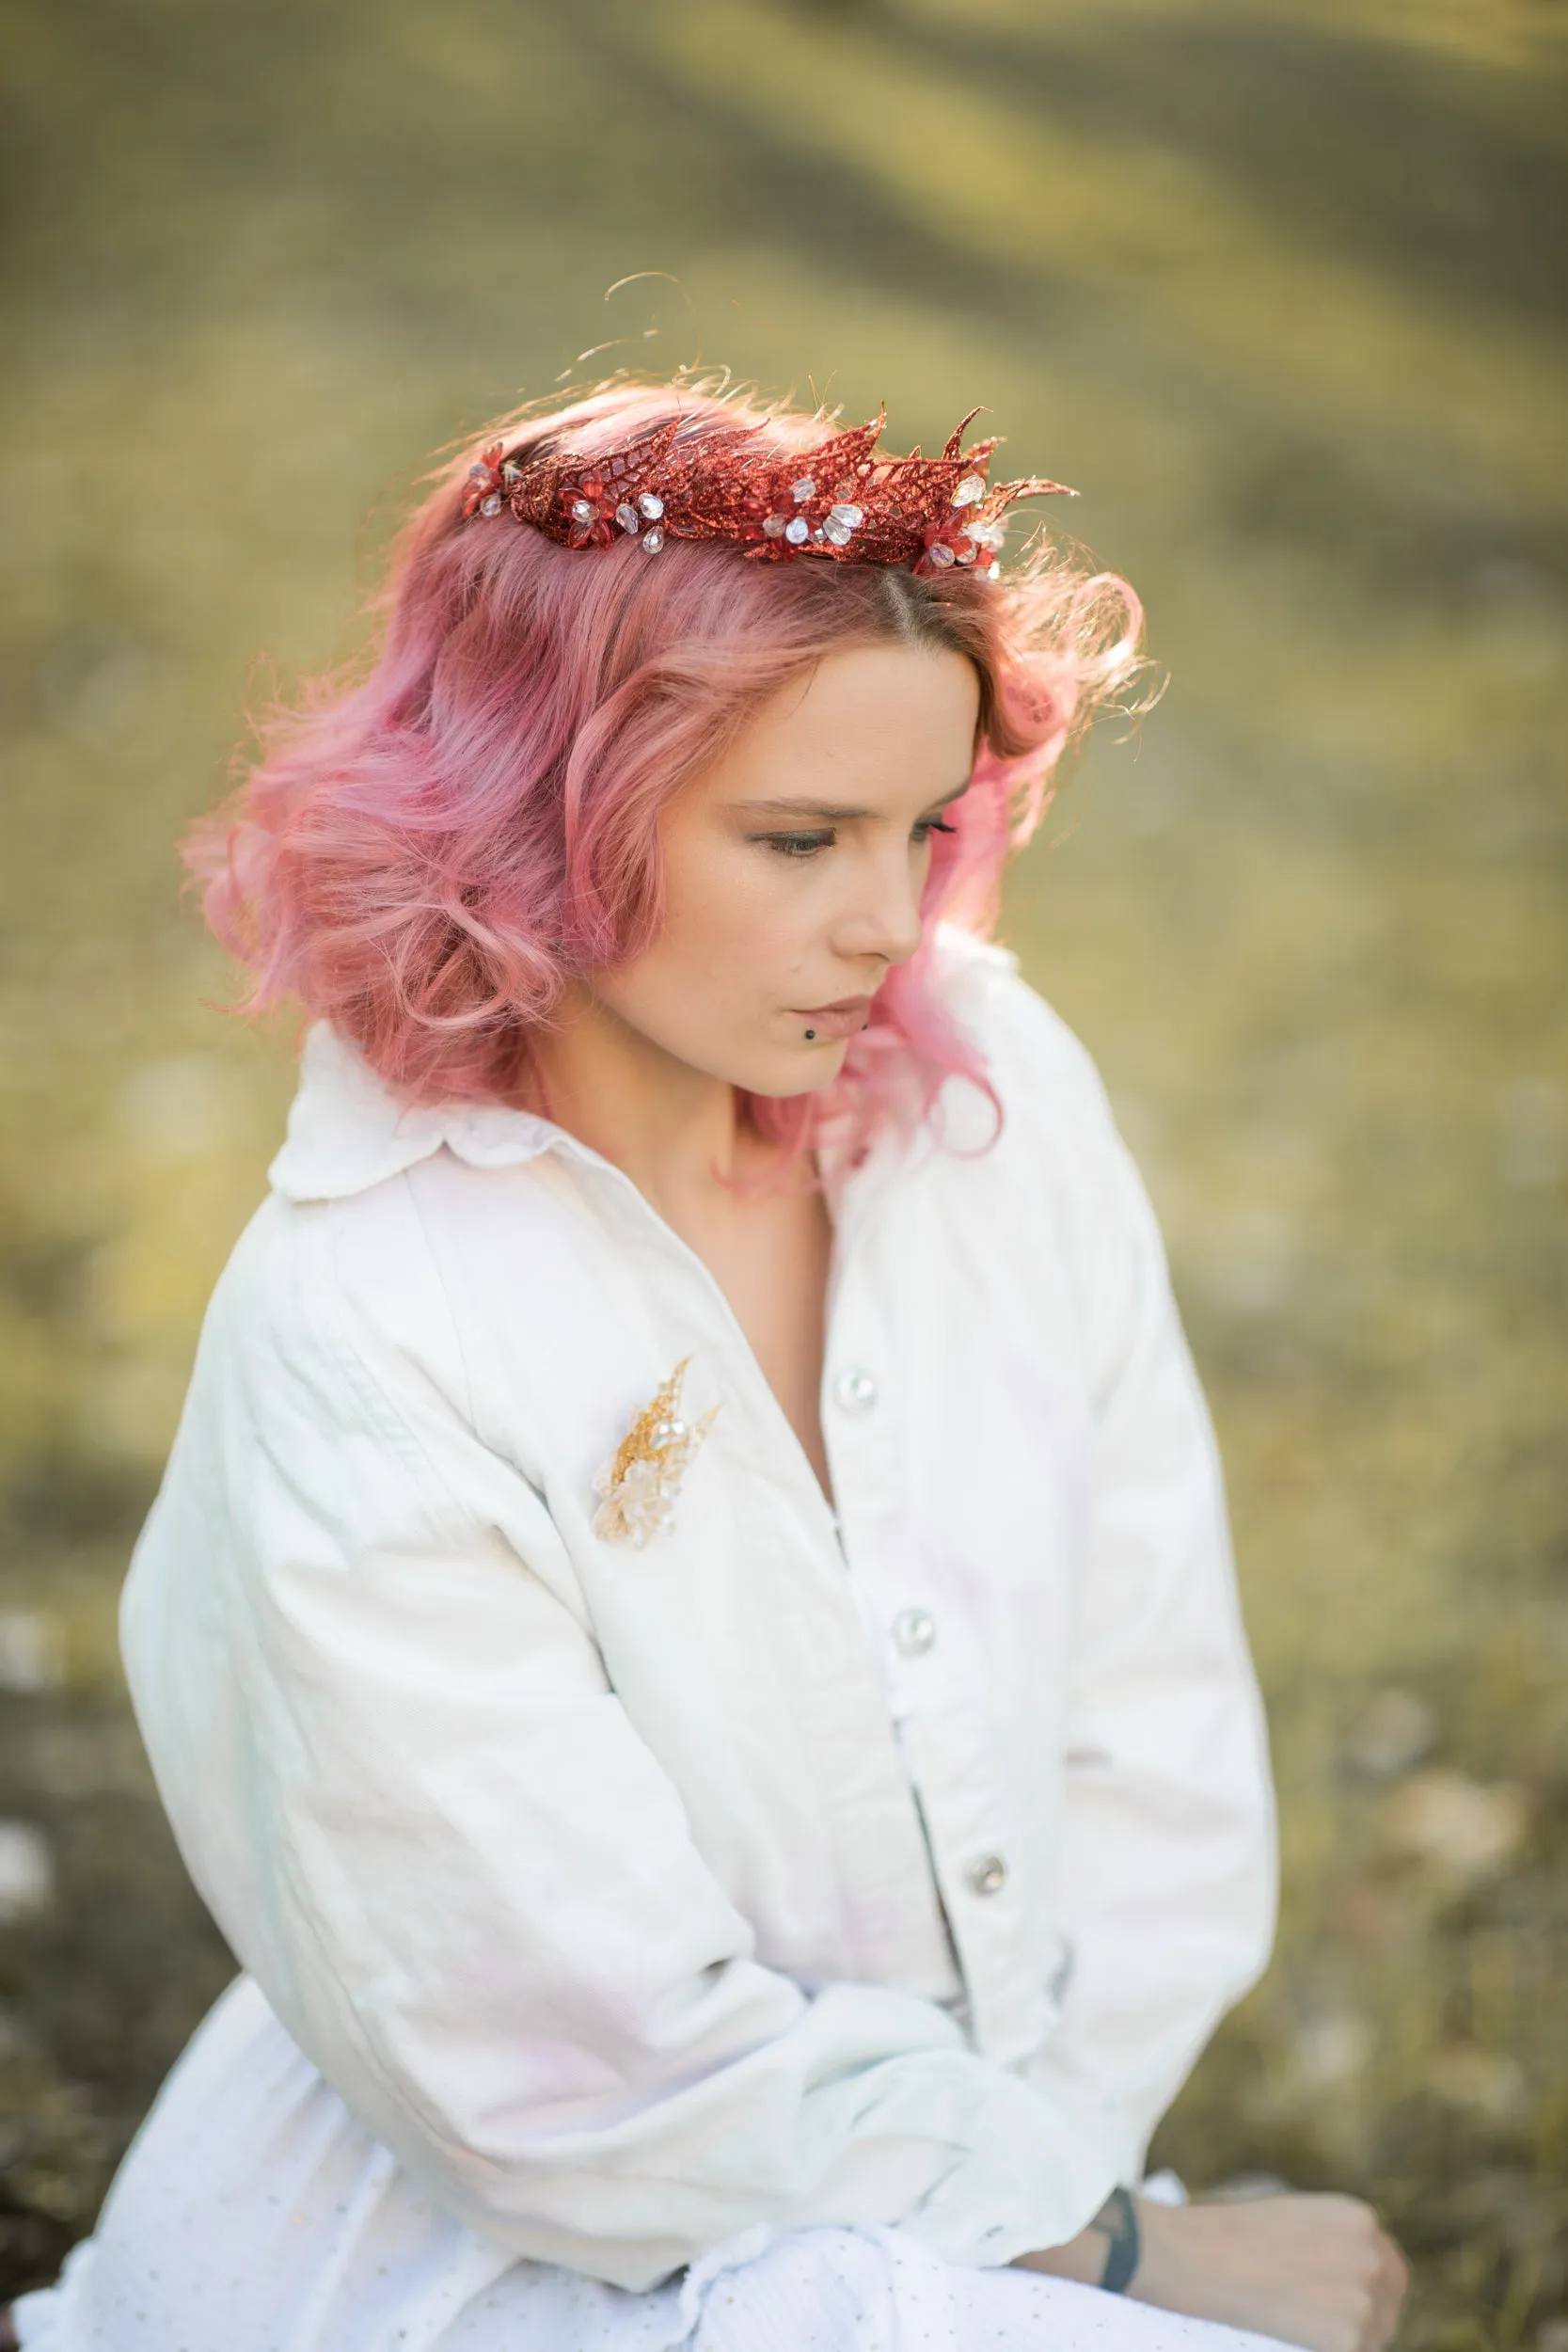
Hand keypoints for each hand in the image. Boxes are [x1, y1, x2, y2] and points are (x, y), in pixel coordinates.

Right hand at [1131, 2192, 1408, 2351]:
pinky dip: (1323, 2348)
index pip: (1389, 2266)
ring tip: (1304, 2329)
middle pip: (1389, 2304)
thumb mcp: (1290, 2218)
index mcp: (1358, 2217)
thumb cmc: (1225, 2235)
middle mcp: (1371, 2254)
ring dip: (1348, 2337)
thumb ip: (1327, 2240)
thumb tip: (1338, 2277)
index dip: (1373, 2289)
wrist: (1194, 2255)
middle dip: (1367, 2317)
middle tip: (1330, 2324)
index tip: (1352, 2302)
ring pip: (1374, 2335)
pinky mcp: (1348, 2338)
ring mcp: (1364, 2297)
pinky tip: (1299, 2340)